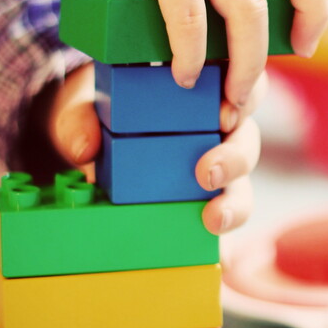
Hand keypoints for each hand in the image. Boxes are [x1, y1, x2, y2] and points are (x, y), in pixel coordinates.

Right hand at [0, 0, 327, 103]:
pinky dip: (189, 53)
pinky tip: (179, 75)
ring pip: (247, 6)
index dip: (316, 0)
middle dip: (305, 19)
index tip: (304, 42)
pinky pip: (189, 13)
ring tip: (229, 99)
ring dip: (246, 62)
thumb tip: (220, 50)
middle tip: (284, 65)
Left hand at [46, 64, 266, 233]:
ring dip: (235, 202)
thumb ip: (79, 119)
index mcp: (202, 90)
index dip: (247, 97)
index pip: (241, 85)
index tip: (224, 117)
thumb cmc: (101, 111)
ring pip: (242, 182)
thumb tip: (84, 148)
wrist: (88, 141)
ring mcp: (214, 167)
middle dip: (237, 157)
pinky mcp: (203, 202)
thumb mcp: (85, 105)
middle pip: (247, 138)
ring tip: (214, 218)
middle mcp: (217, 129)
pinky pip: (222, 215)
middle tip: (208, 173)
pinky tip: (210, 242)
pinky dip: (220, 227)